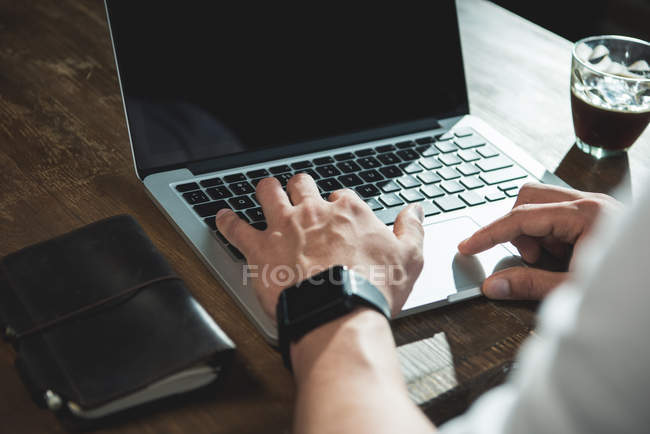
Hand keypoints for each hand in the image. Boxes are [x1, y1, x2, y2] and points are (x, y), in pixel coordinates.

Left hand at [215, 174, 424, 316]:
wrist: (339, 312)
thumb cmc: (373, 288)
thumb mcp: (409, 257)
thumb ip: (412, 229)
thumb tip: (414, 210)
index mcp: (349, 211)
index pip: (341, 196)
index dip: (338, 203)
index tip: (337, 213)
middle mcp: (313, 212)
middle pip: (302, 185)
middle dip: (301, 186)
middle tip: (300, 192)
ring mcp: (284, 227)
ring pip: (268, 193)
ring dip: (267, 190)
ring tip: (265, 190)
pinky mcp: (260, 249)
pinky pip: (236, 228)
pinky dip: (227, 221)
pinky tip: (222, 217)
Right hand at [458, 182, 621, 299]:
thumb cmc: (629, 288)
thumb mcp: (574, 290)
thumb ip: (529, 285)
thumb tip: (492, 285)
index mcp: (585, 215)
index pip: (521, 217)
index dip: (489, 233)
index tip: (467, 246)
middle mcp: (589, 203)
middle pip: (528, 198)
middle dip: (515, 228)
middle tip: (528, 259)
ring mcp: (593, 206)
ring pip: (540, 203)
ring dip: (532, 231)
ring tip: (548, 261)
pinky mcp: (595, 214)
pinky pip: (555, 213)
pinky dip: (547, 234)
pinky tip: (562, 257)